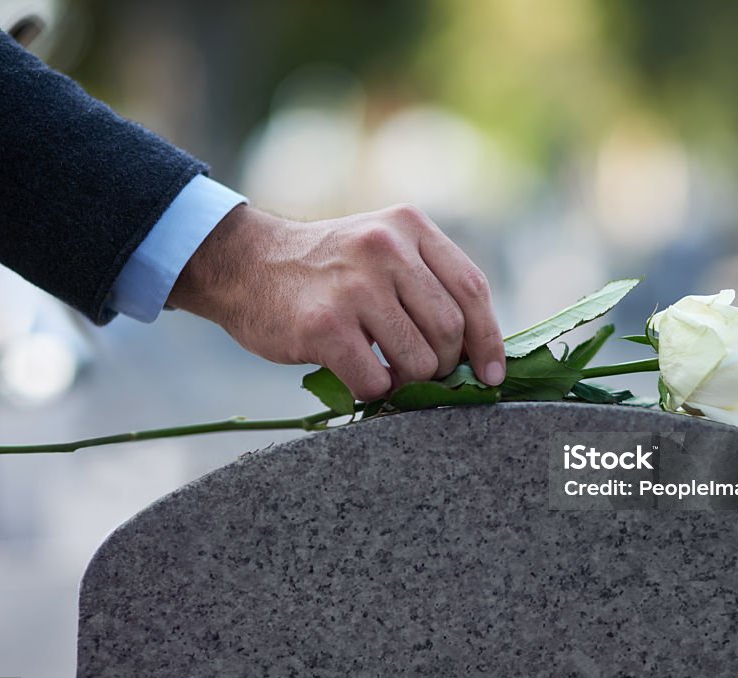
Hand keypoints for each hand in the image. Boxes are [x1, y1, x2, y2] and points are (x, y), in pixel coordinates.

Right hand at [166, 203, 505, 400]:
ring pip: (419, 360)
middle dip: (445, 365)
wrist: (245, 264)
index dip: (489, 339)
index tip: (492, 373)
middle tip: (422, 372)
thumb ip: (426, 282)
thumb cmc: (325, 270)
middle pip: (450, 329)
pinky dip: (375, 392)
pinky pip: (375, 381)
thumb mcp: (381, 248)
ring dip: (409, 382)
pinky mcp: (325, 325)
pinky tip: (360, 378)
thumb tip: (480, 350)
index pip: (472, 288)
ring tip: (388, 374)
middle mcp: (386, 248)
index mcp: (409, 226)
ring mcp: (355, 286)